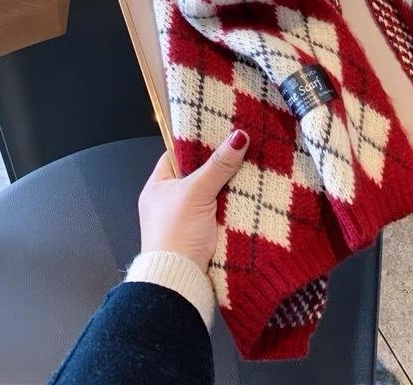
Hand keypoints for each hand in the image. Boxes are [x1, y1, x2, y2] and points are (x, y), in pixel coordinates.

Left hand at [137, 130, 248, 272]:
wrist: (179, 282)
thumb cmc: (176, 233)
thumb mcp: (196, 192)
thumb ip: (218, 164)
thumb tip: (238, 136)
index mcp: (158, 186)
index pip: (177, 154)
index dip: (198, 142)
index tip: (221, 131)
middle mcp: (170, 200)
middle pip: (199, 172)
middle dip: (220, 163)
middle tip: (245, 146)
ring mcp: (188, 218)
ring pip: (213, 191)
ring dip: (231, 184)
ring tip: (254, 164)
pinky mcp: (204, 233)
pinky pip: (222, 210)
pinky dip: (234, 203)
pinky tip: (252, 192)